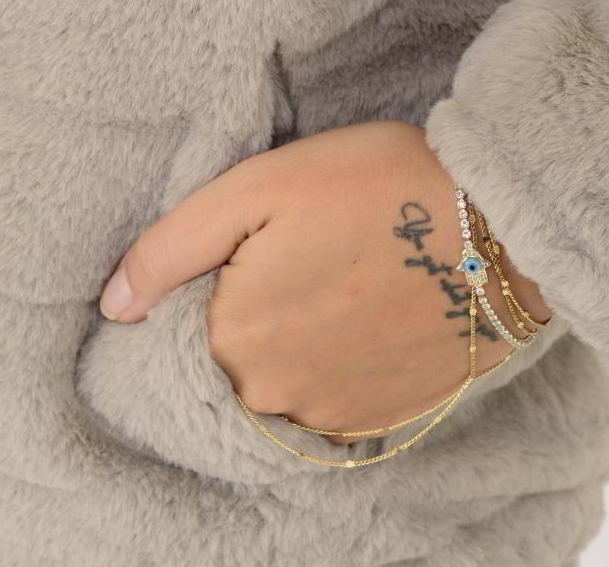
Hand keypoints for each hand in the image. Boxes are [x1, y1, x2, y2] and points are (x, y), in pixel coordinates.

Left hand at [98, 120, 548, 439]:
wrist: (495, 222)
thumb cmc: (371, 185)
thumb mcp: (256, 188)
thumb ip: (171, 248)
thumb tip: (113, 305)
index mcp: (235, 336)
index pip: (178, 325)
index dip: (206, 279)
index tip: (249, 244)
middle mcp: (275, 394)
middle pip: (226, 357)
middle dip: (247, 309)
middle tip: (299, 251)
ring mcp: (330, 415)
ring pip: (276, 381)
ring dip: (289, 339)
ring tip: (332, 276)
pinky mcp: (379, 421)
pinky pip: (323, 401)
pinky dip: (328, 363)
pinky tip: (356, 311)